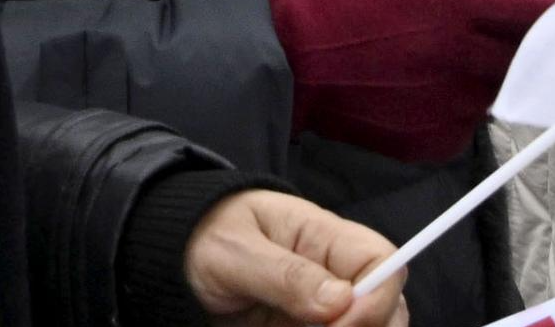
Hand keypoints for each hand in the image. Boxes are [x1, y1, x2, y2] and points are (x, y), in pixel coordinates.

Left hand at [184, 190, 405, 326]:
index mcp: (325, 237)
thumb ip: (285, 274)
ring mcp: (317, 310)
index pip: (384, 262)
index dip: (377, 298)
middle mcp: (332, 275)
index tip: (340, 325)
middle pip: (386, 308)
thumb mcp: (235, 251)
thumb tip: (340, 302)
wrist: (169, 256)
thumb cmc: (203, 237)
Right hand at [268, 0, 550, 162]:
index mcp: (463, 7)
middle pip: (530, 58)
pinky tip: (424, 93)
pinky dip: (459, 110)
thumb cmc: (361, 5)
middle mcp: (466, 58)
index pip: (540, 13)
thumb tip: (532, 9)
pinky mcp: (438, 142)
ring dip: (489, 80)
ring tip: (444, 65)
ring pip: (500, 92)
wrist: (301, 61)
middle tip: (510, 41)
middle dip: (528, 50)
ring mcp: (454, 105)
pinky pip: (469, 124)